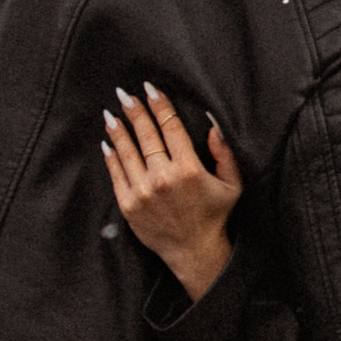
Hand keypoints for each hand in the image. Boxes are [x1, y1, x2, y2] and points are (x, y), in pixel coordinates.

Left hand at [102, 85, 242, 302]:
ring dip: (118, 129)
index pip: (170, 127)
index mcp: (189, 169)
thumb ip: (224, 153)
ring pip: (127, 151)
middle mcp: (163, 178)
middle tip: (125, 94)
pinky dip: (111, 155)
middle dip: (134, 110)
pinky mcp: (129, 205)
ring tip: (111, 113)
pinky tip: (108, 142)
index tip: (151, 89)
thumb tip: (212, 124)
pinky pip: (117, 174)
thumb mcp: (232, 184)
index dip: (159, 105)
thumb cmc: (215, 216)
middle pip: (146, 134)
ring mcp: (143, 192)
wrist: (194, 252)